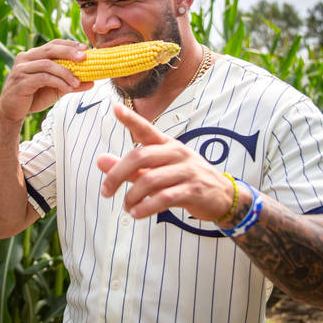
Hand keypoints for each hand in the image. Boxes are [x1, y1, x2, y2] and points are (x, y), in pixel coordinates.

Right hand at [0, 40, 92, 122]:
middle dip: (69, 52)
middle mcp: (25, 58)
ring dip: (65, 72)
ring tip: (77, 82)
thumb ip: (72, 84)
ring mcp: (21, 69)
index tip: (85, 48)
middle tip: (84, 58)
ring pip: (47, 64)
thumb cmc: (33, 97)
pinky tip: (67, 89)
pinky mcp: (21, 81)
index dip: (69, 45)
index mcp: (32, 55)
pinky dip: (58, 82)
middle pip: (50, 49)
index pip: (53, 44)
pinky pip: (43, 78)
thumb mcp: (56, 89)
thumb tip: (92, 82)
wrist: (12, 112)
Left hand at [97, 103, 234, 220]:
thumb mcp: (158, 171)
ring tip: (126, 206)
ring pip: (150, 180)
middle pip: (140, 156)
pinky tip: (137, 213)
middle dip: (117, 174)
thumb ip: (130, 168)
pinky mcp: (193, 190)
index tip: (115, 108)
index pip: (147, 129)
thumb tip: (100, 160)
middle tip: (106, 191)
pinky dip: (146, 207)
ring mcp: (187, 171)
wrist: (222, 196)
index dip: (131, 119)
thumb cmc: (185, 179)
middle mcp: (177, 153)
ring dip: (132, 196)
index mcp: (167, 144)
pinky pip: (164, 198)